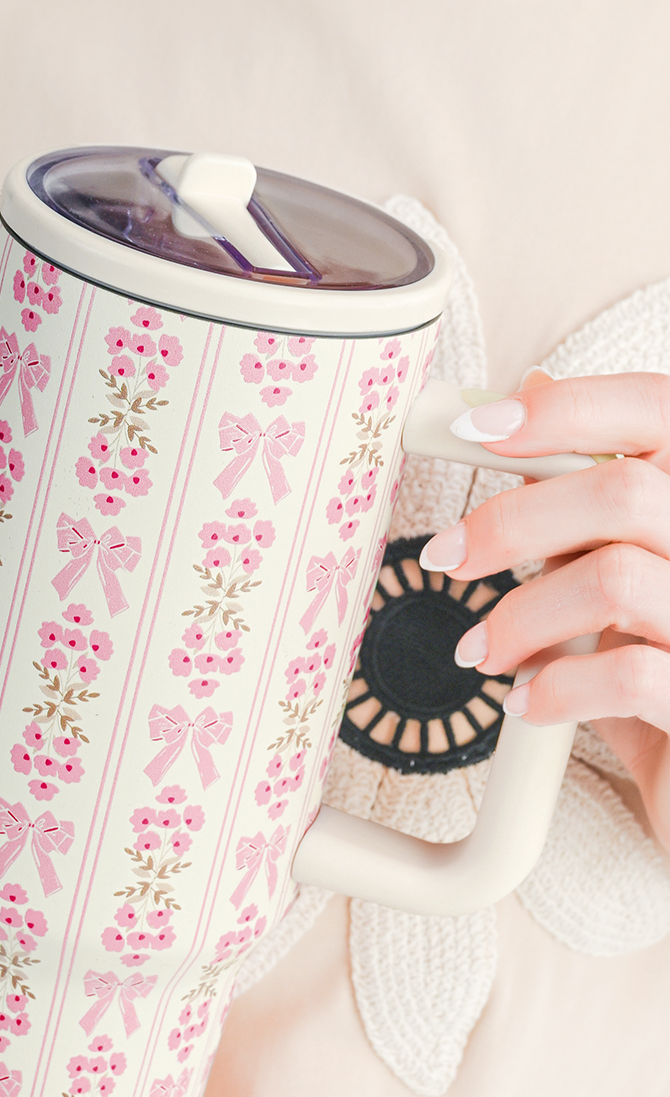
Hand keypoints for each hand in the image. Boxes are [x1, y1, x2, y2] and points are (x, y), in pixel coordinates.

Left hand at [420, 370, 669, 849]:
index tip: (477, 429)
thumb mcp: (627, 583)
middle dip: (512, 523)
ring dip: (521, 616)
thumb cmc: (664, 679)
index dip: (564, 410)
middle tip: (447, 557)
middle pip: (623, 493)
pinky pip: (628, 675)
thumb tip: (532, 392)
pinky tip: (528, 704)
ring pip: (614, 580)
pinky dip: (556, 687)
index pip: (657, 409)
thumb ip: (592, 504)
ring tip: (483, 653)